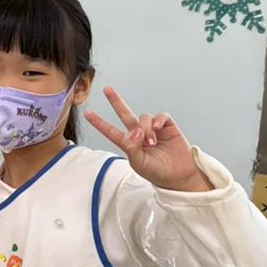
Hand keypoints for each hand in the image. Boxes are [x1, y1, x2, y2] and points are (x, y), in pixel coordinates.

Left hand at [84, 87, 212, 192]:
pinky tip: (158, 127)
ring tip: (152, 142)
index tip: (87, 114)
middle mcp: (139, 134)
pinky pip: (160, 116)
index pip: (111, 131)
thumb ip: (132, 147)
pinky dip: (158, 119)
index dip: (99, 123)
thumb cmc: (157, 172)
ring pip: (144, 117)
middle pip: (125, 114)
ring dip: (146, 128)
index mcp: (128, 144)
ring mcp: (153, 129)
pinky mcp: (167, 127)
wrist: (178, 176)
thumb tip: (134, 130)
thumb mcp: (139, 163)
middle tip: (107, 89)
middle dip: (116, 101)